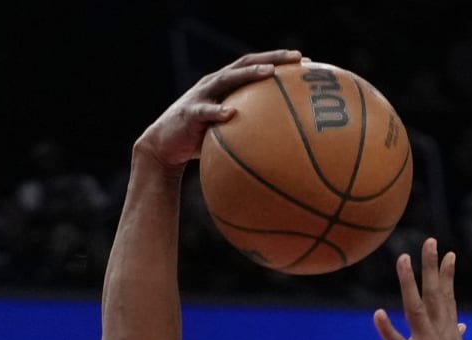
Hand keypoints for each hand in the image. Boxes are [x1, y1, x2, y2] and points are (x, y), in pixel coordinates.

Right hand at [134, 50, 302, 168]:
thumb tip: (281, 147)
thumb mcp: (227, 133)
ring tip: (269, 73)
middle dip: (273, 58)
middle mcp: (214, 84)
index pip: (257, 66)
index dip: (281, 62)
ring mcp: (200, 96)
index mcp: (226, 86)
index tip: (309, 63)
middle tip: (298, 59)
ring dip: (248, 74)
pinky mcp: (188, 113)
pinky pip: (205, 112)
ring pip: (226, 79)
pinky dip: (218, 111)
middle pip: (246, 63)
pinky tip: (232, 114)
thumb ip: (249, 131)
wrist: (162, 147)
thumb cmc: (200, 140)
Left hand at [374, 238, 471, 339]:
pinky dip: (388, 330)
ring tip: (403, 260)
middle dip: (431, 267)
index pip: (448, 298)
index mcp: (449, 334)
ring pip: (417, 309)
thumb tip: (460, 326)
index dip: (446, 275)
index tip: (448, 253)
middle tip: (429, 241)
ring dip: (409, 283)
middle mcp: (440, 336)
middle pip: (435, 295)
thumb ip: (454, 338)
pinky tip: (377, 314)